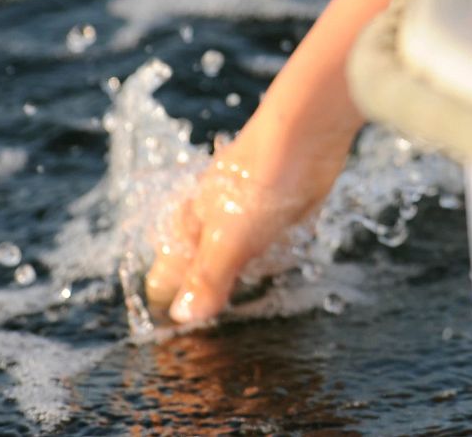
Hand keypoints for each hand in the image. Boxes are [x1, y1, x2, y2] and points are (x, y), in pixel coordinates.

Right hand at [143, 135, 345, 325]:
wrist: (305, 135)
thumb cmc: (256, 184)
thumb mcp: (229, 239)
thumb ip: (207, 277)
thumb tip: (182, 317)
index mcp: (188, 230)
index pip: (166, 277)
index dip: (172, 307)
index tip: (179, 337)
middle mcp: (212, 224)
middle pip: (201, 271)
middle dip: (210, 296)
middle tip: (219, 325)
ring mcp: (246, 218)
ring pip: (237, 259)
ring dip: (245, 277)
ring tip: (249, 292)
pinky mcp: (277, 213)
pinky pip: (269, 245)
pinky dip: (274, 257)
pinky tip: (281, 259)